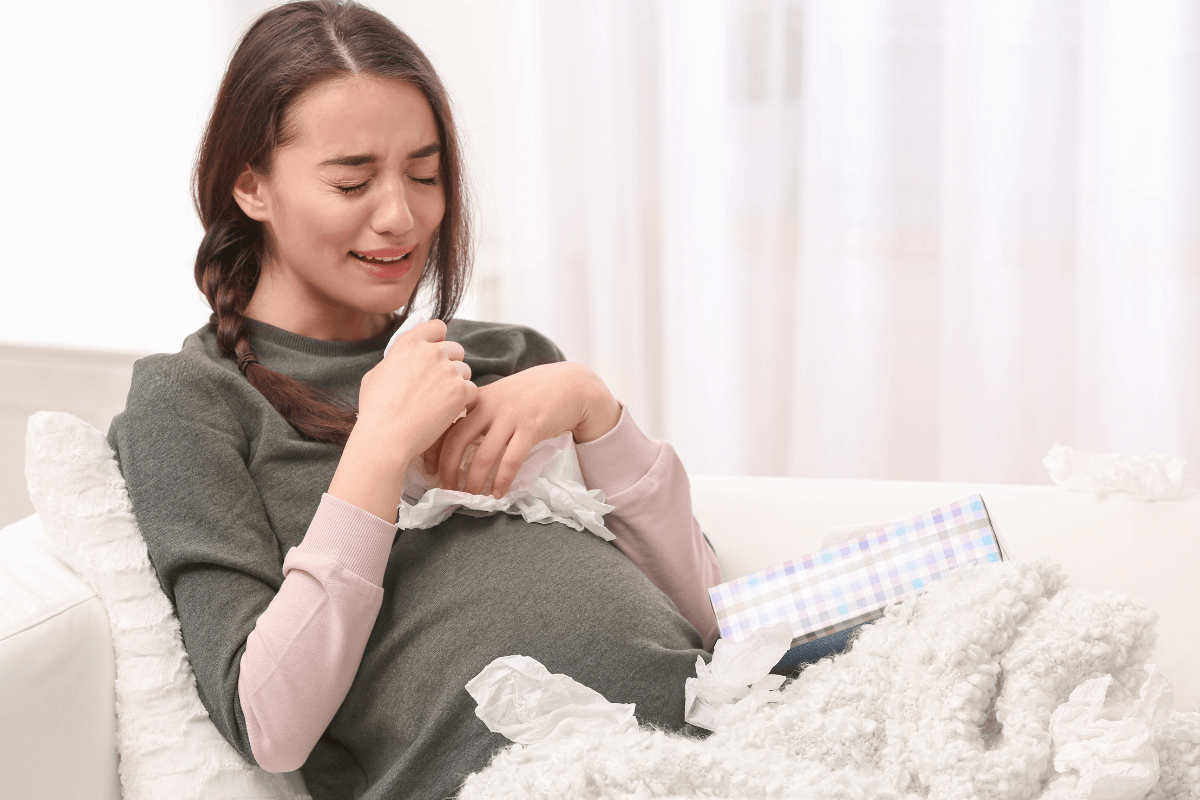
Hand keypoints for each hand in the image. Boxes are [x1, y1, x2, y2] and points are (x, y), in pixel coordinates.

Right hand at [330, 319, 476, 521]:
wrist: (386, 436)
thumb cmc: (376, 410)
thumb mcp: (376, 374)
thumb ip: (396, 360)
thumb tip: (403, 358)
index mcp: (409, 343)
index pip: (437, 326)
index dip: (439, 339)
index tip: (437, 350)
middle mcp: (431, 352)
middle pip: (456, 349)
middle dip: (450, 364)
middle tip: (439, 384)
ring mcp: (448, 370)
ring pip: (465, 371)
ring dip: (457, 383)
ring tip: (439, 402)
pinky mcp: (460, 390)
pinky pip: (472, 390)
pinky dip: (463, 401)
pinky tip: (448, 411)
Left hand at [426, 361, 620, 497]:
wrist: (569, 385)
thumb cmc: (532, 394)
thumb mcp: (499, 396)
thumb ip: (478, 413)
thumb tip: (454, 443)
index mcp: (477, 398)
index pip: (445, 425)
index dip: (433, 451)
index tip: (428, 470)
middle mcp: (489, 406)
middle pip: (457, 442)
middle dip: (448, 470)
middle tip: (446, 489)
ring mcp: (510, 416)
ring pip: (483, 456)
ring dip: (474, 482)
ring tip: (471, 497)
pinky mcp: (531, 427)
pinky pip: (511, 460)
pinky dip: (502, 480)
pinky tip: (499, 493)